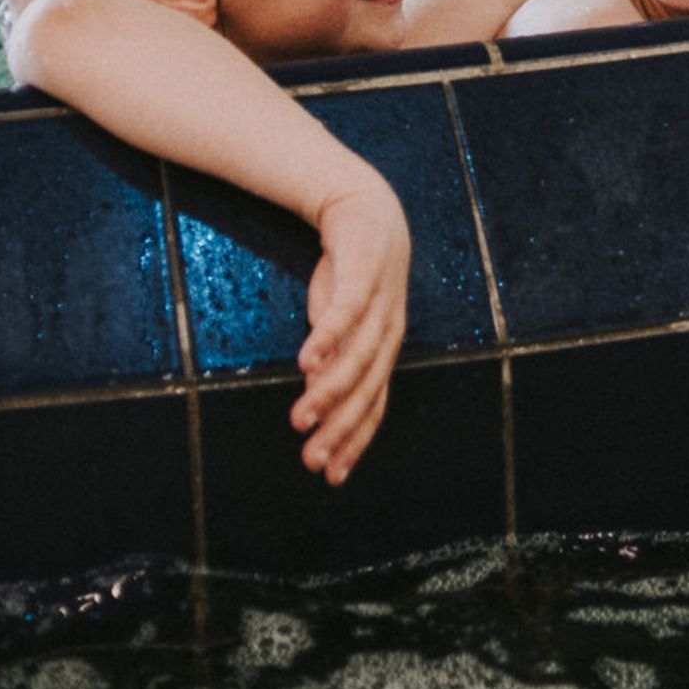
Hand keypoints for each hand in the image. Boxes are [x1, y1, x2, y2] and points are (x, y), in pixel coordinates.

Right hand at [291, 170, 411, 481]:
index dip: (354, 441)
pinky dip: (327, 339)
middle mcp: (388, 334)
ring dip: (329, 393)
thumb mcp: (338, 325)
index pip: (373, 406)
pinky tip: (306, 362)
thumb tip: (315, 401)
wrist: (367, 212)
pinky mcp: (362, 276)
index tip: (332, 476)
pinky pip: (347, 313)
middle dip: (340, 430)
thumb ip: (329, 362)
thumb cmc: (351, 276)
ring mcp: (380, 306)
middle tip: (312, 462)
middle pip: (367, 391)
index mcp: (383, 351)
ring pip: (358, 359)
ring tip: (300, 420)